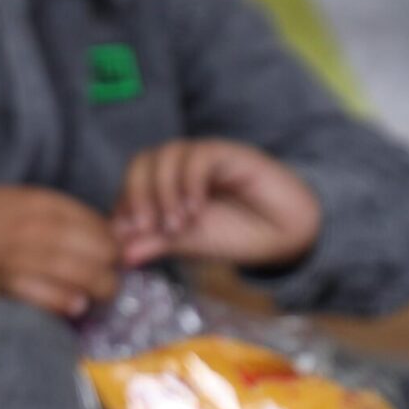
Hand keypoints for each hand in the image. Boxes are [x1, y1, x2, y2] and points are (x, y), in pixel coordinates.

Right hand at [0, 186, 120, 317]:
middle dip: (111, 273)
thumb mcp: (19, 200)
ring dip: (96, 293)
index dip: (114, 246)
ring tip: (95, 298)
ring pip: (79, 279)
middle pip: (97, 255)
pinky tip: (72, 307)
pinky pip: (47, 299)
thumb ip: (58, 215)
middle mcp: (33, 228)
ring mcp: (17, 258)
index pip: (99, 227)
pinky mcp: (2, 285)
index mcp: (40, 202)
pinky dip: (65, 305)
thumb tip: (105, 237)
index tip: (113, 258)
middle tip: (109, 283)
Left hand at [113, 139, 320, 269]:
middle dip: (137, 195)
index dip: (123, 205)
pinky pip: (199, 156)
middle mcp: (181, 166)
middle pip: (141, 162)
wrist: (287, 234)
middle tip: (146, 228)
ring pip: (166, 155)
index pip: (130, 181)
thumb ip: (156, 243)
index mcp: (166, 184)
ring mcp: (204, 157)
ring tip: (176, 225)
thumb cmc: (236, 235)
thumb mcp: (189, 243)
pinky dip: (190, 183)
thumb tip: (121, 256)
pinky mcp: (229, 153)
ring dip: (164, 192)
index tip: (127, 236)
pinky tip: (196, 210)